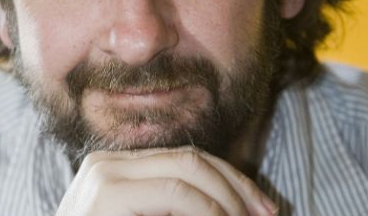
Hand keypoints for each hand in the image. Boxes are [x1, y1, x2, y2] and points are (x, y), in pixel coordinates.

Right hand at [55, 146, 278, 215]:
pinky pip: (173, 193)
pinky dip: (207, 210)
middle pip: (190, 158)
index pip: (186, 159)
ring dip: (226, 199)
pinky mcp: (105, 195)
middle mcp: (107, 163)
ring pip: (186, 169)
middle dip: (237, 186)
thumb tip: (234, 206)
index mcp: (116, 169)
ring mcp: (103, 175)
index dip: (232, 179)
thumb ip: (171, 211)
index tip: (264, 209)